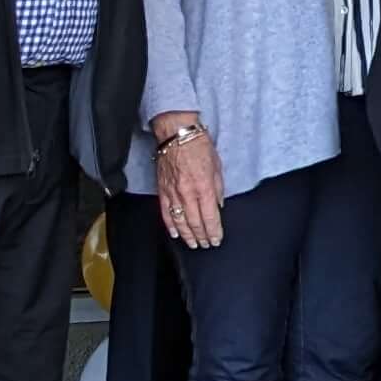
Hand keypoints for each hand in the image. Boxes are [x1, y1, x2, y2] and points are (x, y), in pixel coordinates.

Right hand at [151, 123, 223, 247]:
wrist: (176, 135)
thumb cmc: (199, 147)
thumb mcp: (217, 167)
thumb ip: (218, 189)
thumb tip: (218, 206)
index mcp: (203, 187)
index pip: (210, 216)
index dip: (214, 231)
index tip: (217, 239)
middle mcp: (187, 193)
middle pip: (195, 222)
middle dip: (202, 236)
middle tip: (208, 245)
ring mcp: (173, 193)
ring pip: (179, 221)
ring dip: (187, 235)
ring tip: (194, 244)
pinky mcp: (162, 191)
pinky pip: (165, 213)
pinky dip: (170, 225)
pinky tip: (175, 234)